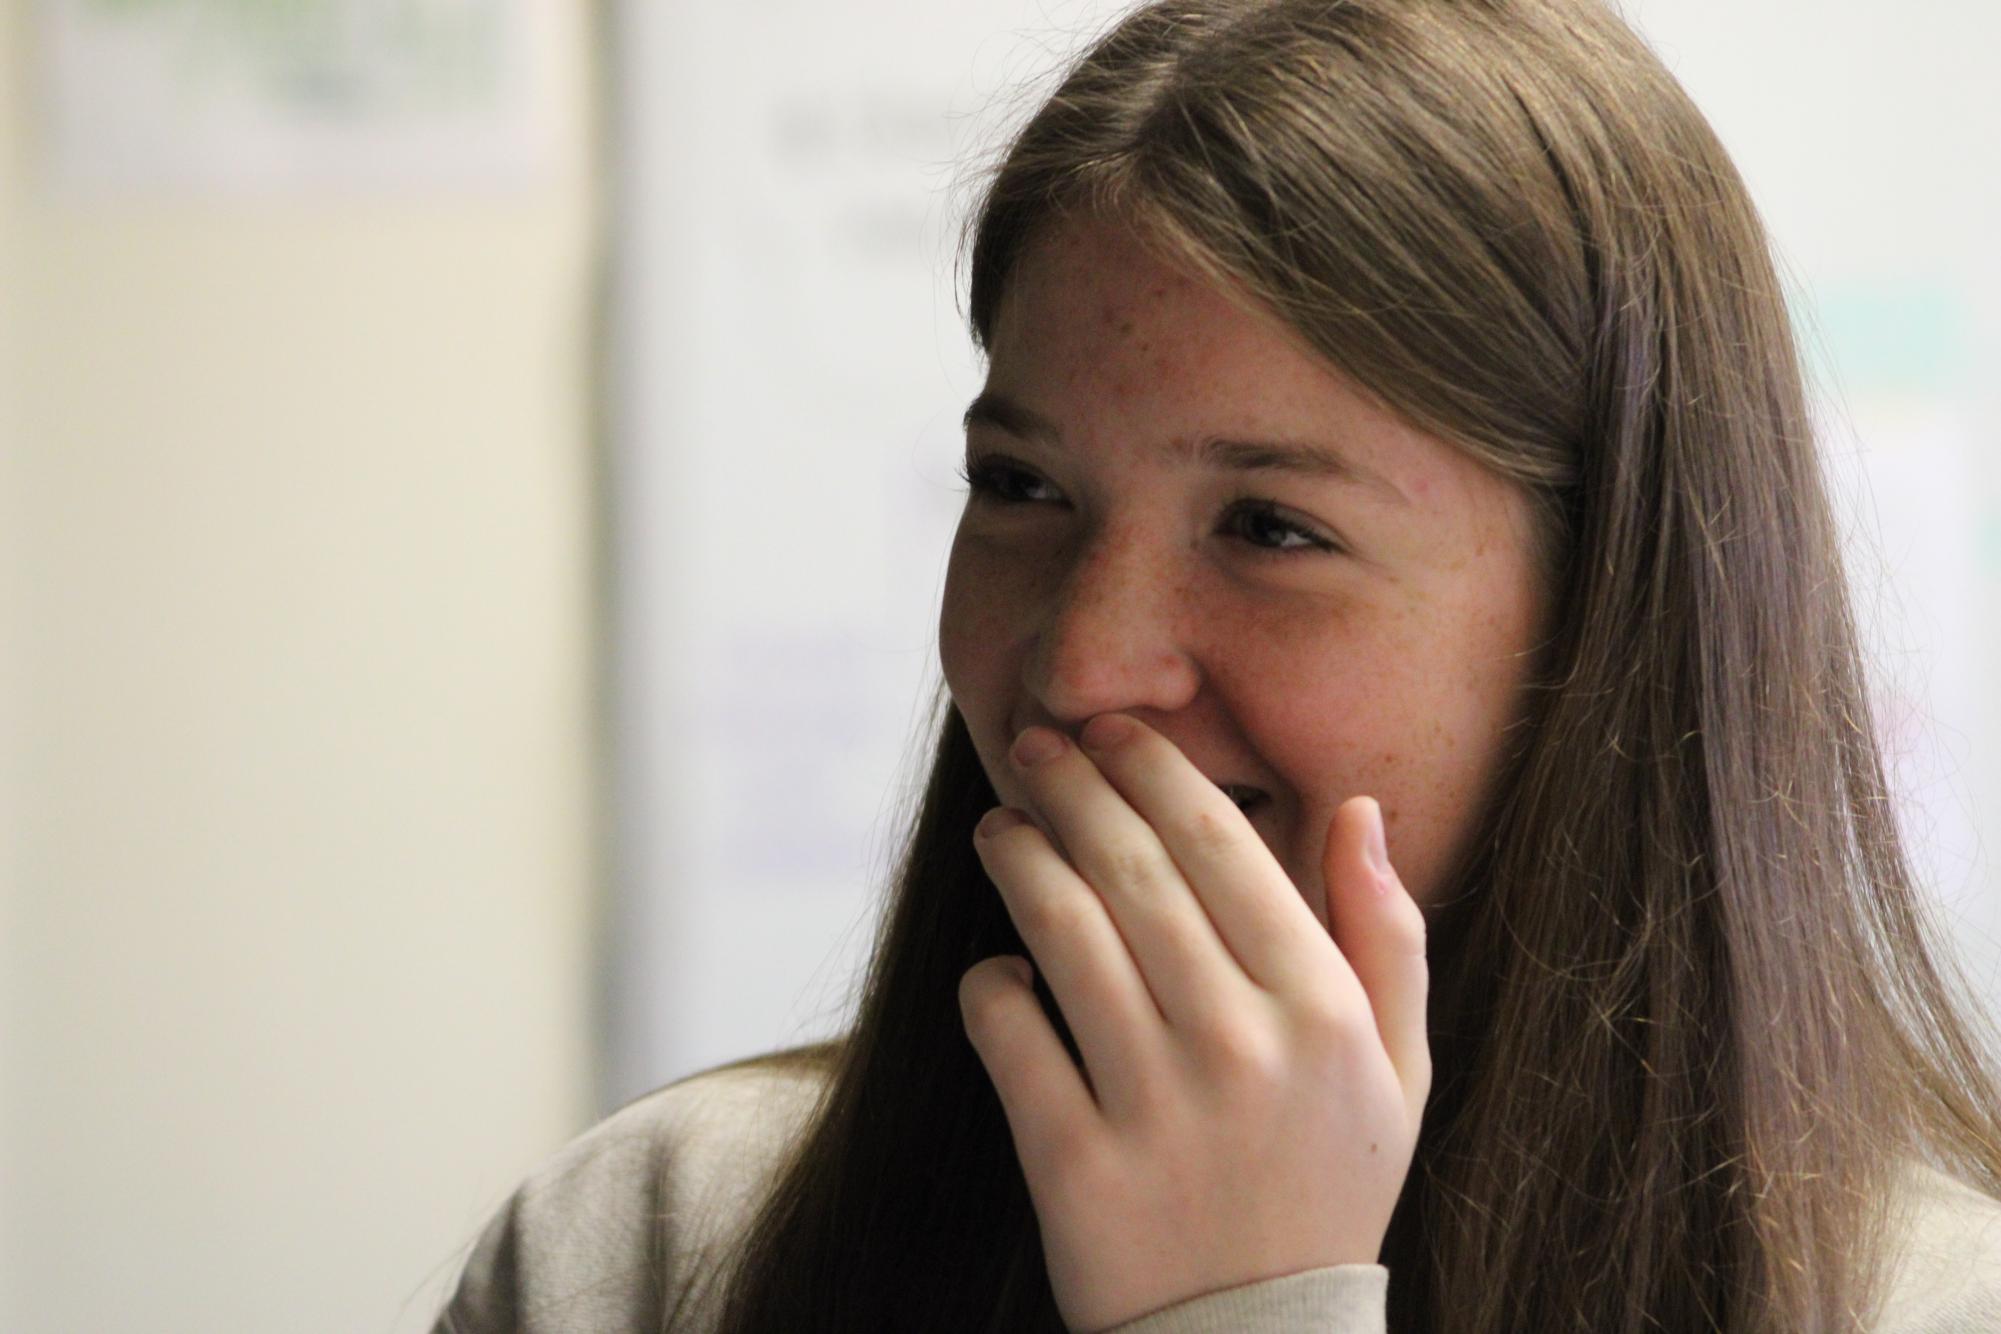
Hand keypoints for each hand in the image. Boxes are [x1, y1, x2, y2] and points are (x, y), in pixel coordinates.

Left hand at [957, 713, 1430, 1332]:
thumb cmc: (1328, 1188)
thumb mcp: (1399, 1072)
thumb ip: (1389, 937)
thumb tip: (1360, 809)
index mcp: (1322, 1012)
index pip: (1225, 847)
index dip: (1155, 771)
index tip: (1116, 732)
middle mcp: (1240, 1048)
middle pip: (1133, 874)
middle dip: (1074, 790)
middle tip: (1038, 750)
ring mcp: (1153, 1108)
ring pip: (1061, 934)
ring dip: (1019, 861)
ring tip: (1001, 830)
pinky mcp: (1071, 1166)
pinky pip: (1007, 1034)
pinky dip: (990, 984)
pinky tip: (1000, 967)